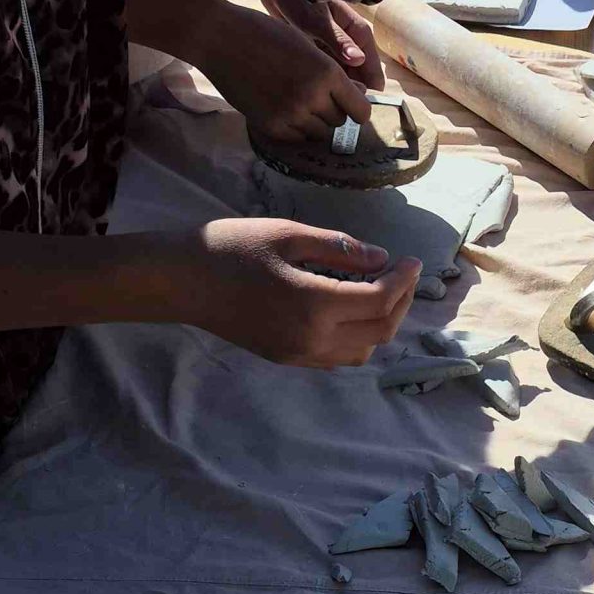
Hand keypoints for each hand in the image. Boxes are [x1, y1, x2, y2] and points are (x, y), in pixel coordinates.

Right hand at [166, 220, 418, 365]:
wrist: (181, 281)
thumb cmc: (231, 247)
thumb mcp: (287, 234)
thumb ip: (339, 248)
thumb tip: (381, 258)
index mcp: (314, 304)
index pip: (379, 300)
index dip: (403, 281)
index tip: (412, 260)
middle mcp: (312, 339)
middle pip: (380, 331)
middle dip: (400, 303)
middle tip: (403, 275)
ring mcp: (299, 354)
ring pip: (362, 351)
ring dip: (381, 324)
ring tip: (381, 291)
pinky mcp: (287, 359)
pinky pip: (338, 357)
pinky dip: (357, 336)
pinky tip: (352, 310)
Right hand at [192, 0, 375, 144]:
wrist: (220, 37)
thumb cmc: (265, 34)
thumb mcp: (306, 45)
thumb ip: (332, 73)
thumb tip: (360, 95)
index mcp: (327, 73)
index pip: (361, 111)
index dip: (356, 109)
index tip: (349, 106)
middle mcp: (313, 96)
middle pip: (339, 122)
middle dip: (331, 111)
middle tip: (313, 96)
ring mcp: (291, 114)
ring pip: (319, 133)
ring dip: (313, 121)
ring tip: (295, 100)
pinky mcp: (271, 126)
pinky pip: (297, 138)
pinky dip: (294, 128)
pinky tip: (281, 107)